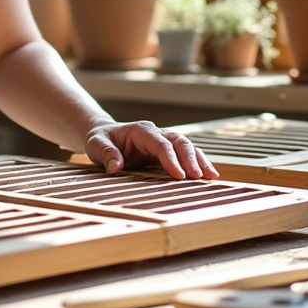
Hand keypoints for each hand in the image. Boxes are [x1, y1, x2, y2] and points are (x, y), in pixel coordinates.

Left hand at [84, 120, 218, 179]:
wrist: (104, 135)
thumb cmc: (100, 139)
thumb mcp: (96, 144)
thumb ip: (106, 153)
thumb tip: (115, 166)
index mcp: (141, 131)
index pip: (160, 143)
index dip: (170, 158)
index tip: (179, 175)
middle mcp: (156, 133)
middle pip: (179, 142)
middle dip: (190, 158)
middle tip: (198, 176)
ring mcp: (163, 141)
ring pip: (187, 147)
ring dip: (199, 160)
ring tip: (211, 176)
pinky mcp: (167, 152)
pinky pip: (185, 155)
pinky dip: (197, 163)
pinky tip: (208, 175)